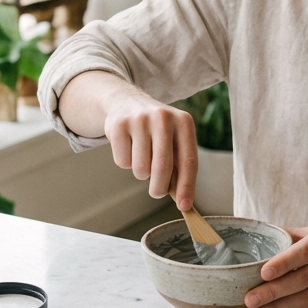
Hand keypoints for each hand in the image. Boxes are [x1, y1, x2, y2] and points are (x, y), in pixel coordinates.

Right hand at [103, 88, 198, 210]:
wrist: (126, 101)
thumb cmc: (156, 129)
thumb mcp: (174, 138)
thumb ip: (179, 163)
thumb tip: (183, 200)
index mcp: (184, 122)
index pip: (188, 161)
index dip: (187, 187)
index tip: (184, 206)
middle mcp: (163, 117)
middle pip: (163, 167)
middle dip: (159, 188)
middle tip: (156, 193)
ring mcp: (139, 119)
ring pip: (140, 168)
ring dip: (141, 173)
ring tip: (142, 157)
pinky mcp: (118, 125)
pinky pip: (122, 162)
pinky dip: (125, 162)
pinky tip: (128, 147)